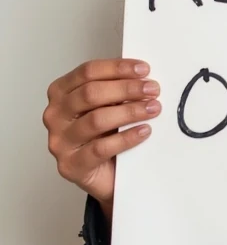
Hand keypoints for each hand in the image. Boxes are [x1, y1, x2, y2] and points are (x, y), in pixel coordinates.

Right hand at [43, 58, 161, 212]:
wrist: (105, 176)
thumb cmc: (105, 135)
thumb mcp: (107, 106)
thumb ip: (115, 89)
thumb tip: (142, 76)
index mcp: (61, 93)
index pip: (87, 72)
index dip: (117, 68)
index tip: (144, 69)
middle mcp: (55, 115)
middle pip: (90, 93)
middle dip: (126, 88)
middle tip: (152, 89)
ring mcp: (60, 141)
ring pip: (96, 119)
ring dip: (130, 111)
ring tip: (153, 109)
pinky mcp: (71, 165)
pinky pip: (101, 148)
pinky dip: (126, 138)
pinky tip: (143, 131)